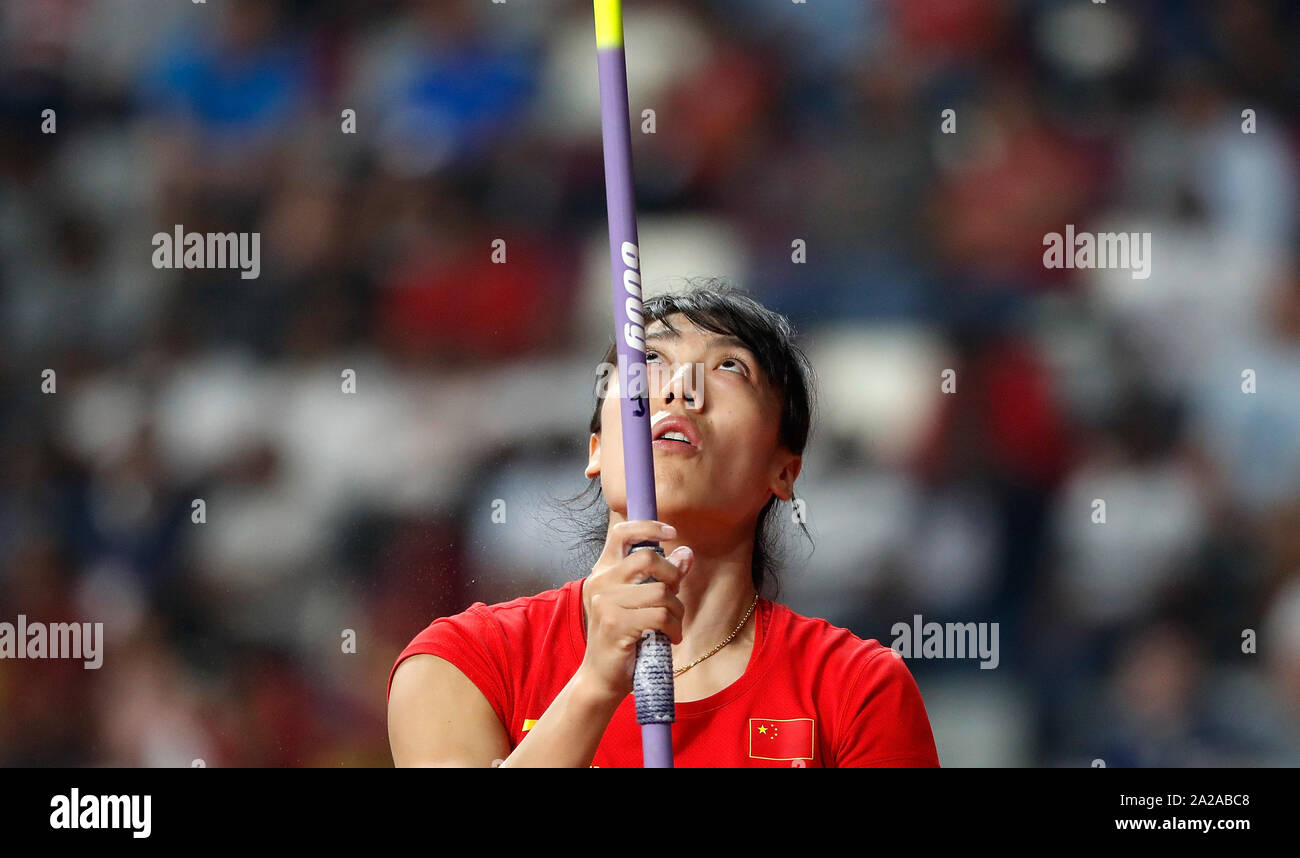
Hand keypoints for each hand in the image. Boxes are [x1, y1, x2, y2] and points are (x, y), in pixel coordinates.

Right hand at [577, 520, 693, 700]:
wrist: (602, 677)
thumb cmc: (624, 638)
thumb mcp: (642, 602)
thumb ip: (662, 576)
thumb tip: (686, 553)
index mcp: (604, 571)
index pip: (622, 532)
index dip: (649, 526)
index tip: (671, 533)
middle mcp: (600, 581)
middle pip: (648, 558)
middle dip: (672, 576)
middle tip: (675, 597)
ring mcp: (605, 602)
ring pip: (661, 591)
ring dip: (677, 611)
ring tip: (673, 625)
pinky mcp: (615, 624)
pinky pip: (660, 616)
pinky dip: (674, 628)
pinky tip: (671, 638)